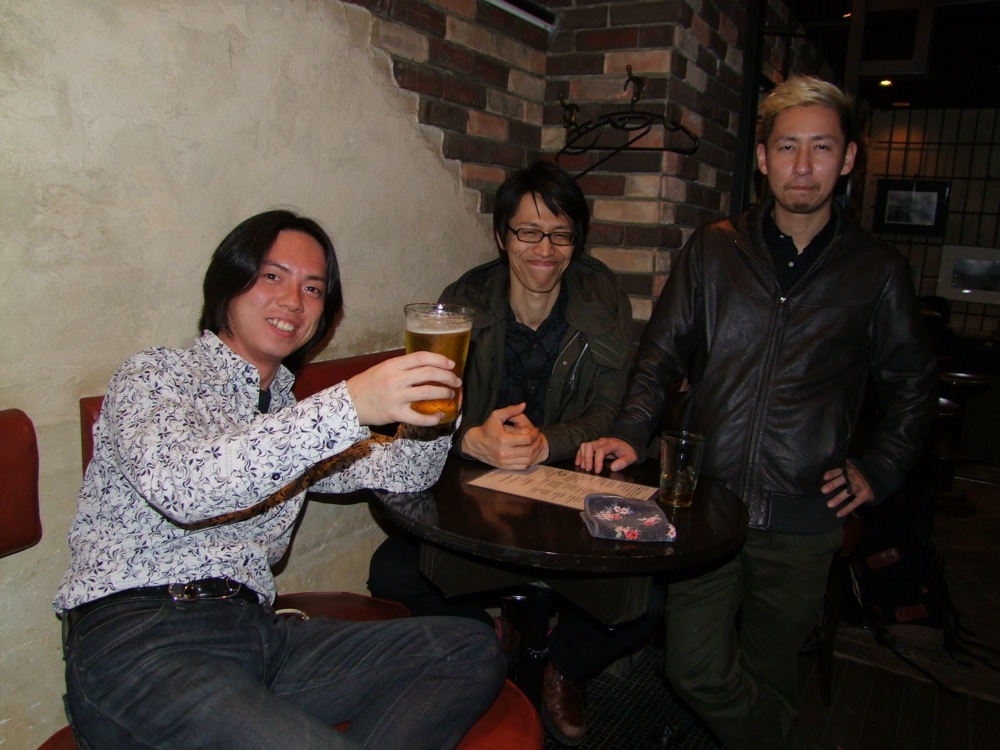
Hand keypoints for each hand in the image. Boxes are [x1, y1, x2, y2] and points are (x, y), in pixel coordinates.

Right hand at [345, 351, 459, 426]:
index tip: (451, 364)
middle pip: (428, 374)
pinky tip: (438, 416)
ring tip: (450, 395)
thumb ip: (402, 367)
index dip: (439, 359)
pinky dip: (432, 418)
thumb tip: (426, 366)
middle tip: (456, 381)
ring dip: (444, 393)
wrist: (350, 402)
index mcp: (393, 365)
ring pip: (427, 393)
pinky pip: (418, 417)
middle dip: (447, 377)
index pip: (421, 357)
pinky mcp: (395, 414)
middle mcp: (395, 379)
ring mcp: (396, 397)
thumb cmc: (368, 384)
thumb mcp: (383, 368)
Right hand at [461, 403, 547, 469]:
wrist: (475, 443)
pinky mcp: (504, 466)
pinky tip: (529, 453)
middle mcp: (504, 452)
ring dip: (535, 453)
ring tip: (536, 445)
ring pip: (527, 460)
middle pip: (529, 450)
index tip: (536, 430)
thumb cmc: (487, 429)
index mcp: (503, 440)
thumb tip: (523, 405)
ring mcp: (504, 461)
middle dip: (537, 444)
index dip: (535, 435)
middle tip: (539, 438)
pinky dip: (528, 461)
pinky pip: (521, 466)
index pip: (526, 439)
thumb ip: (510, 410)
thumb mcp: (496, 416)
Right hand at [575, 437, 637, 472]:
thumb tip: (613, 468)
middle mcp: (602, 442)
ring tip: (583, 467)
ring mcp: (597, 442)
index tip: (597, 470)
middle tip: (588, 469)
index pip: (601, 450)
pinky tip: (579, 463)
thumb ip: (623, 462)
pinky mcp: (594, 445)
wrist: (629, 444)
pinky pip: (584, 448)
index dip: (597, 461)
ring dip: (582, 456)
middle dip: (587, 458)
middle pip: (590, 446)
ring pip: (585, 446)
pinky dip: (580, 455)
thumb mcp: (631, 457)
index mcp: (611, 444)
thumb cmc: (629, 451)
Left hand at [821, 459, 872, 516]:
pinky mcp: (865, 495)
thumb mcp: (852, 470)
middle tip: (823, 490)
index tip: (824, 477)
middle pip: (843, 480)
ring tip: (829, 505)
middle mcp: (855, 477)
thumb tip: (826, 474)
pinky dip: (847, 509)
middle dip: (833, 484)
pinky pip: (855, 503)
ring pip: (849, 492)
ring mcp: (860, 486)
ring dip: (839, 498)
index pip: (840, 471)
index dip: (832, 473)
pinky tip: (839, 514)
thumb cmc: (859, 475)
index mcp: (850, 470)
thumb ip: (842, 471)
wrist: (878, 479)